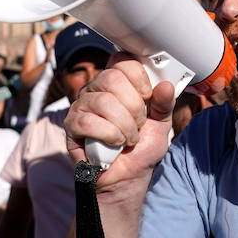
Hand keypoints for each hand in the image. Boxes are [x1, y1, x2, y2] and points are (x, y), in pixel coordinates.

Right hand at [65, 55, 175, 188]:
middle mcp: (97, 89)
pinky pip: (87, 122)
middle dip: (133, 106)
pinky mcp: (72, 125)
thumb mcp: (161, 124)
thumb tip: (165, 85)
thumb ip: (164, 104)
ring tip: (129, 138)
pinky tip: (115, 143)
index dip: (137, 76)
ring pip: (102, 102)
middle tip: (139, 124)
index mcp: (118, 83)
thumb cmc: (141, 148)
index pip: (121, 60)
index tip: (147, 95)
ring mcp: (82, 106)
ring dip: (123, 125)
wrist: (128, 177)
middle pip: (112, 78)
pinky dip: (108, 135)